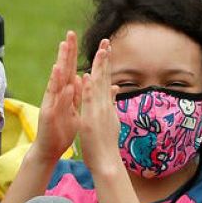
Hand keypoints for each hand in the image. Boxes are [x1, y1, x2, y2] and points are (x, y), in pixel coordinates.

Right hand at [32, 31, 81, 159]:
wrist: (49, 150)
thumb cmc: (61, 130)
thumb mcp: (73, 109)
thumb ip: (76, 95)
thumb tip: (80, 79)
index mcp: (64, 93)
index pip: (69, 69)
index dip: (72, 53)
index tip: (75, 37)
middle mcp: (55, 95)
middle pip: (62, 70)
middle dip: (66, 52)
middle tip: (69, 34)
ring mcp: (50, 104)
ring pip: (56, 82)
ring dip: (60, 66)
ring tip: (64, 51)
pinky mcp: (48, 115)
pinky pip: (56, 102)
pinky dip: (62, 92)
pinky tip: (65, 82)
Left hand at [75, 39, 120, 173]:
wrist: (107, 161)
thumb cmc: (106, 143)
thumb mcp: (110, 119)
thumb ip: (111, 103)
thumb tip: (115, 90)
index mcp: (106, 105)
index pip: (107, 80)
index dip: (106, 64)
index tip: (107, 48)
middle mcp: (105, 105)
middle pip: (105, 78)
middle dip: (105, 59)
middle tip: (106, 41)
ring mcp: (99, 111)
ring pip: (99, 86)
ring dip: (99, 68)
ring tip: (100, 51)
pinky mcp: (91, 119)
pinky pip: (89, 102)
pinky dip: (88, 88)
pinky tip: (86, 76)